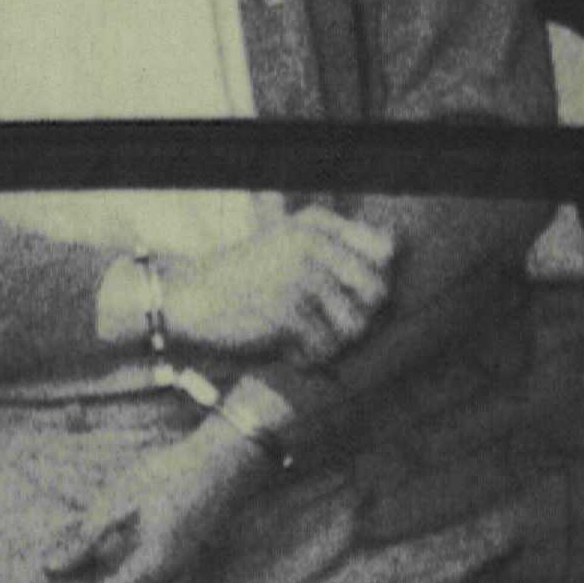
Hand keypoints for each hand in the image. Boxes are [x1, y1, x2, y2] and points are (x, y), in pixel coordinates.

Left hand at [43, 419, 266, 582]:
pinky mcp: (185, 581)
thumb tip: (51, 568)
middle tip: (66, 565)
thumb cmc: (167, 476)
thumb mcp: (116, 499)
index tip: (53, 567)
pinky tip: (113, 574)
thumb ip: (83, 539)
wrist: (217, 467)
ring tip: (87, 568)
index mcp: (152, 567)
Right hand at [161, 209, 393, 367]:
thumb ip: (337, 251)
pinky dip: (308, 358)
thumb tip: (394, 265)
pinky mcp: (288, 312)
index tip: (349, 294)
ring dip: (333, 343)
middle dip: (361, 318)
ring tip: (305, 338)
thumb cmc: (245, 279)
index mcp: (316, 224)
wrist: (189, 298)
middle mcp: (314, 244)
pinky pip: (324, 349)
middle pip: (378, 292)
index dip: (377, 280)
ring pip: (355, 327)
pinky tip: (287, 350)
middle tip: (330, 326)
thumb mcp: (287, 246)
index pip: (385, 250)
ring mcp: (301, 277)